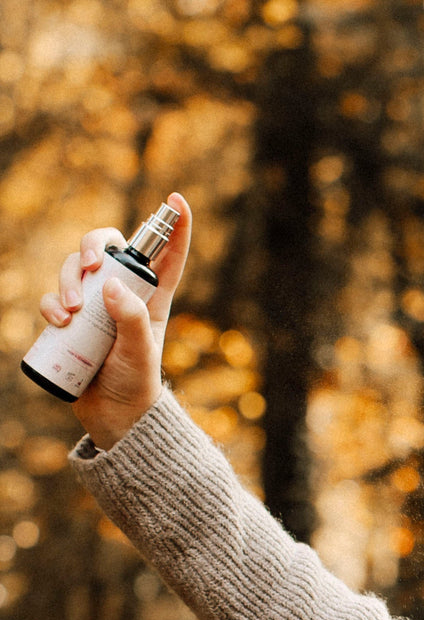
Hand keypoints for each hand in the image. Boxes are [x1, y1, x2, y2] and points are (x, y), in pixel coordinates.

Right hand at [39, 192, 191, 449]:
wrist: (114, 418)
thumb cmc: (137, 386)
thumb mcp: (141, 352)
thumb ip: (133, 319)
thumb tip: (111, 285)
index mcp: (153, 299)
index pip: (166, 257)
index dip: (173, 227)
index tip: (175, 200)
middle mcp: (123, 297)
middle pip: (106, 251)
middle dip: (91, 246)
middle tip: (88, 263)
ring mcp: (95, 308)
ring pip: (75, 272)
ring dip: (67, 280)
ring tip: (70, 311)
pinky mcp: (71, 323)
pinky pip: (54, 298)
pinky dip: (51, 303)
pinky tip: (59, 321)